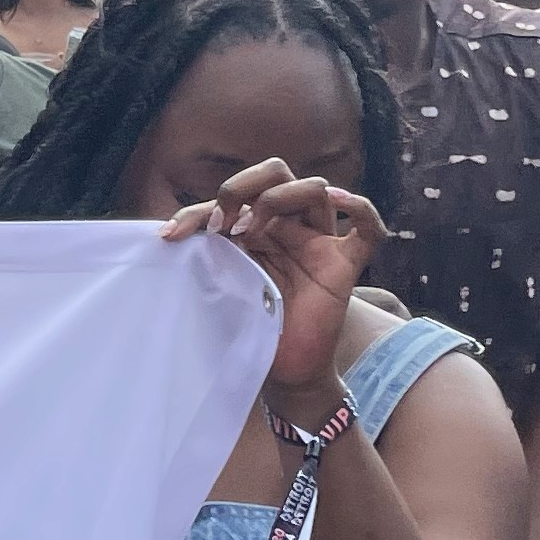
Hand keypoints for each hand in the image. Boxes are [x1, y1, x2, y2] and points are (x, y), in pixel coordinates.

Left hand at [160, 156, 381, 402]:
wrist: (281, 368)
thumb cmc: (249, 322)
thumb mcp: (216, 281)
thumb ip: (204, 253)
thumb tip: (171, 233)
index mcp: (258, 224)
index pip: (235, 192)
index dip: (200, 207)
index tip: (173, 235)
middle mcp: (289, 225)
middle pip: (277, 172)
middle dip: (242, 186)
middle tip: (222, 225)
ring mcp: (318, 242)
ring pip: (313, 189)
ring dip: (276, 200)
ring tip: (250, 234)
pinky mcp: (343, 266)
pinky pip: (368, 230)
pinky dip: (359, 209)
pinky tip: (338, 202)